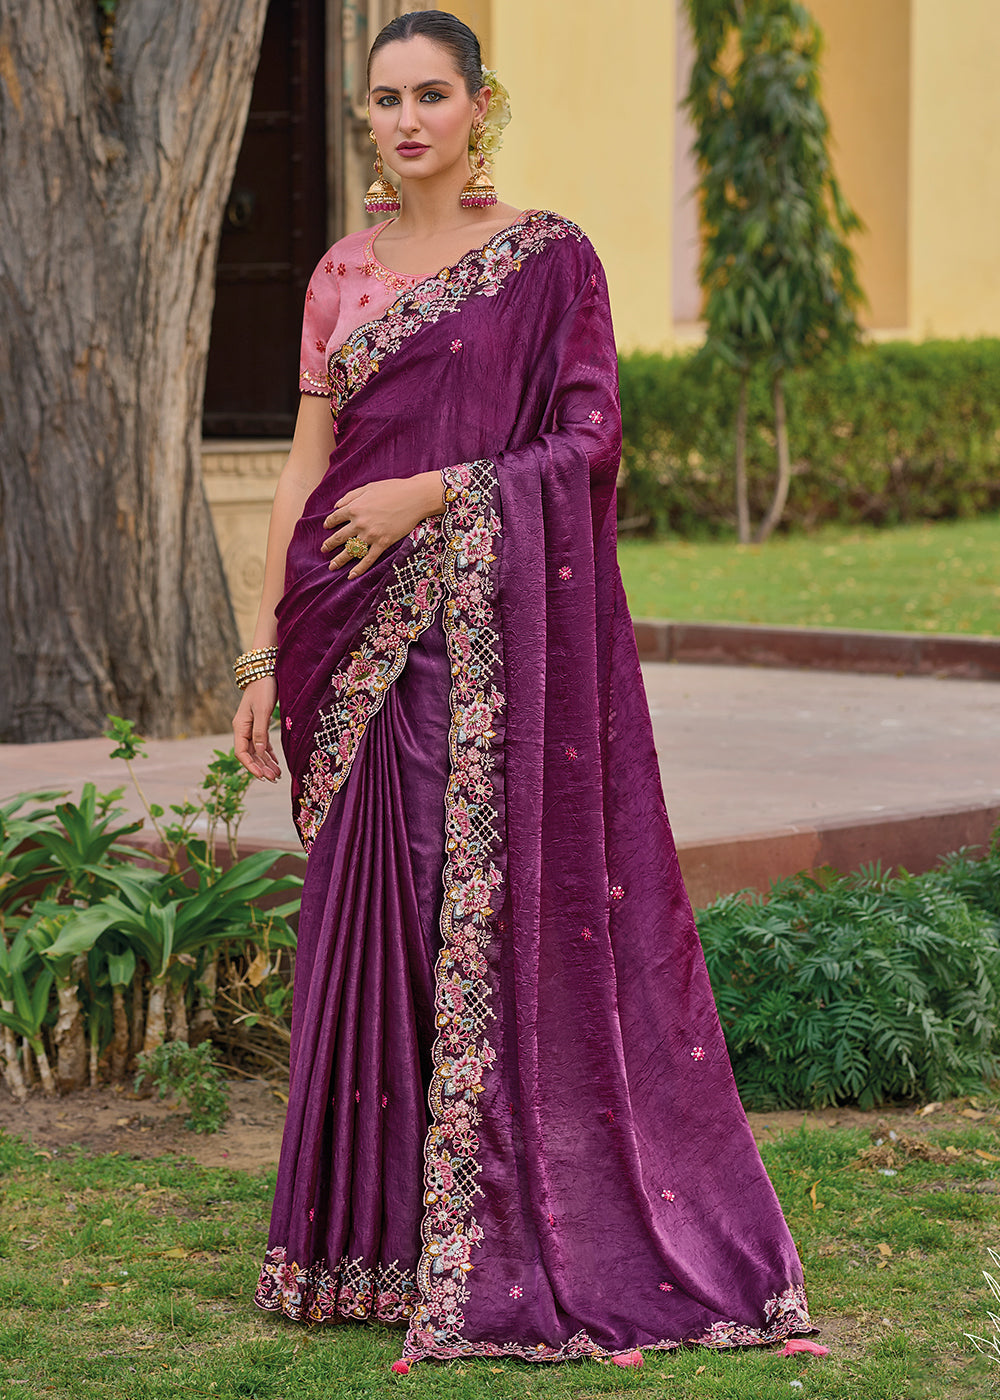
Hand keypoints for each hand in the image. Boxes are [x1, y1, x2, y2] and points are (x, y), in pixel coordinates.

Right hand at [232, 677, 280, 781]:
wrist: (264, 670)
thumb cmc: (263, 688)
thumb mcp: (262, 711)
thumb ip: (260, 731)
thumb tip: (260, 752)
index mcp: (240, 727)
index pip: (242, 753)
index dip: (251, 766)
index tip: (262, 776)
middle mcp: (243, 729)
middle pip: (250, 754)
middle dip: (261, 768)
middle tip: (274, 779)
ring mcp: (250, 726)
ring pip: (257, 750)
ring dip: (266, 763)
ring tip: (277, 775)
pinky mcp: (259, 723)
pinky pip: (262, 743)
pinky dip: (269, 753)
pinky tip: (276, 762)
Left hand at [321, 472, 444, 577]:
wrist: (415, 497)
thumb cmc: (393, 489)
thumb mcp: (368, 487)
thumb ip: (350, 496)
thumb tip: (336, 505)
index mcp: (354, 508)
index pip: (335, 518)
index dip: (329, 523)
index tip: (327, 527)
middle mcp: (359, 523)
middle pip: (339, 537)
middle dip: (329, 544)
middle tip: (324, 550)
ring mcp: (371, 535)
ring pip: (351, 551)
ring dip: (339, 560)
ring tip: (332, 566)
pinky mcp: (383, 543)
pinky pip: (368, 559)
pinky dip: (359, 569)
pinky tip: (351, 575)